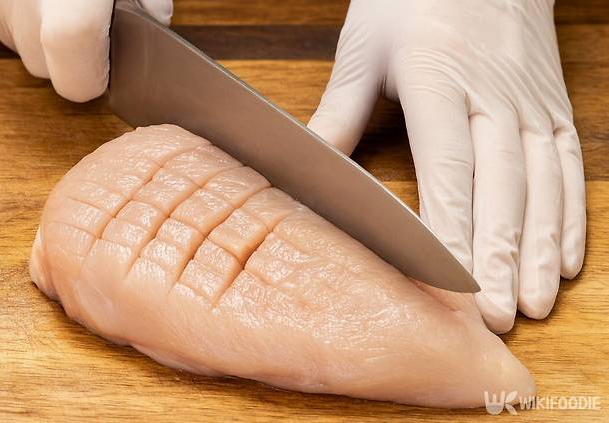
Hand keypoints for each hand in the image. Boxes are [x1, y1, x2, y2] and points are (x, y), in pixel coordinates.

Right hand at [0, 0, 172, 101]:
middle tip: (93, 26)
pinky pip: (1, 24)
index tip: (104, 73)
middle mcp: (26, 5)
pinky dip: (22, 18)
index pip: (74, 73)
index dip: (90, 80)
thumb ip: (149, 1)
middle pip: (46, 68)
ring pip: (21, 48)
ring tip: (65, 2)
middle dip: (72, 60)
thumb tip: (153, 24)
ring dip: (44, 39)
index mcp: (72, 7)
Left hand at [308, 0, 585, 332]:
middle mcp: (492, 94)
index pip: (447, 164)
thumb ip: (339, 113)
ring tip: (533, 302)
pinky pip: (569, 166)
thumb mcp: (365, 48)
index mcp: (438, 78)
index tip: (449, 282)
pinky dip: (571, 216)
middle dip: (499, 255)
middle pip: (501, 185)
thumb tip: (308, 169)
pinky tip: (566, 258)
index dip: (452, 228)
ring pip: (543, 184)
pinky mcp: (552, 105)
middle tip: (494, 315)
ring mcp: (530, 101)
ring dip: (540, 248)